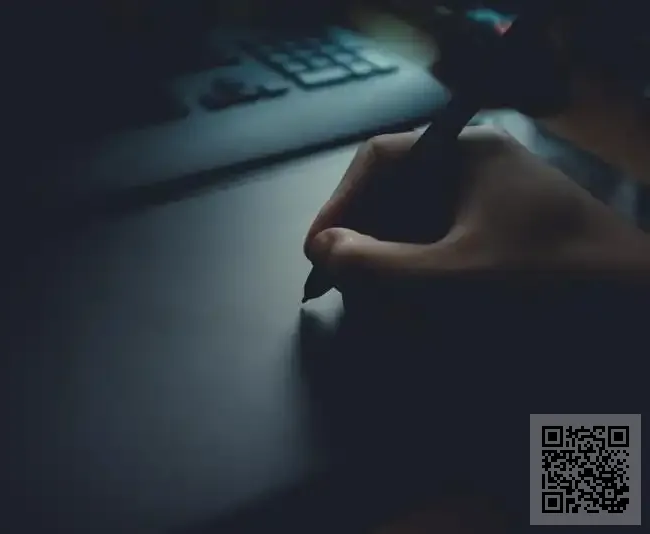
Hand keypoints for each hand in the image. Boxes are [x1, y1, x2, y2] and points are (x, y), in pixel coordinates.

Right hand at [304, 126, 649, 293]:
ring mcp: (489, 199)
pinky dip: (417, 273)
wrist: (637, 308)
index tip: (318, 251)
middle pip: (392, 192)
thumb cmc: (548, 282)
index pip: (378, 161)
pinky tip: (412, 306)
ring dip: (387, 261)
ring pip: (412, 222)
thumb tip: (322, 249)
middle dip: (362, 241)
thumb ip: (380, 264)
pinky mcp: (499, 233)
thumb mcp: (454, 277)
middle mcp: (475, 166)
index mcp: (464, 152)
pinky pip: (438, 243)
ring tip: (373, 303)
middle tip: (340, 285)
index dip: (340, 205)